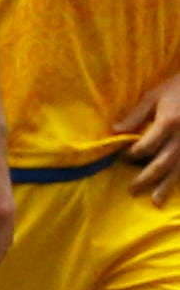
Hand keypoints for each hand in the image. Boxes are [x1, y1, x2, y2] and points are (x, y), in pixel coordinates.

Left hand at [118, 73, 179, 203]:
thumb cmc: (177, 88)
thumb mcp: (153, 96)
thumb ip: (135, 116)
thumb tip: (115, 132)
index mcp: (168, 123)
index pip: (146, 146)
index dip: (132, 154)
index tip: (122, 157)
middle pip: (163, 162)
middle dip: (146, 178)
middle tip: (131, 190)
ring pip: (179, 169)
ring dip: (167, 186)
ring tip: (155, 202)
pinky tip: (175, 191)